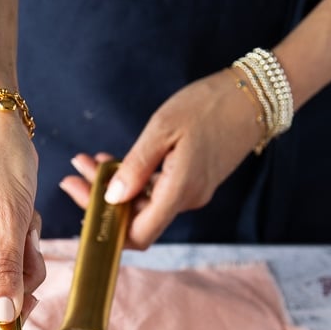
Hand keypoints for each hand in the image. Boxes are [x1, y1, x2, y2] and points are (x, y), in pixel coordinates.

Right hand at [0, 104, 45, 329]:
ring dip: (25, 263)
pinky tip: (22, 221)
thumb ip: (4, 271)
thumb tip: (2, 318)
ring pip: (2, 285)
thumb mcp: (8, 219)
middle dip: (17, 284)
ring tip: (26, 226)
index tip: (30, 309)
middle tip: (30, 248)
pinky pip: (6, 263)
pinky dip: (22, 249)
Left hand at [59, 70, 263, 248]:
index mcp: (179, 191)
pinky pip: (156, 191)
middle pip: (135, 218)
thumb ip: (136, 167)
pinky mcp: (193, 182)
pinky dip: (134, 179)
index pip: (138, 234)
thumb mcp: (164, 129)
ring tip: (91, 161)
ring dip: (115, 186)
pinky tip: (116, 162)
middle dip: (100, 199)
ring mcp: (191, 193)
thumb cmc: (209, 105)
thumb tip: (111, 199)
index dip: (106, 227)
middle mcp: (186, 200)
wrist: (255, 95)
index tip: (80, 199)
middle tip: (75, 172)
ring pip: (144, 203)